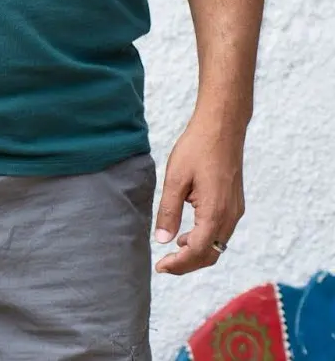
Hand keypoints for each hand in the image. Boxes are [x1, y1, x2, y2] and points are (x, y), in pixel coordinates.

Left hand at [154, 118, 245, 274]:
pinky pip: (221, 232)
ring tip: (172, 253)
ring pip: (218, 245)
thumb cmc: (196, 149)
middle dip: (187, 264)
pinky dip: (205, 241)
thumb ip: (169, 211)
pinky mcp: (234, 204)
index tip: (160, 267)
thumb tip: (162, 240)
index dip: (179, 264)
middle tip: (163, 266)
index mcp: (215, 212)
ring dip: (196, 254)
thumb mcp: (175, 179)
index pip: (199, 251)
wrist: (222, 129)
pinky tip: (186, 236)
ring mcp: (235, 210)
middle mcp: (231, 216)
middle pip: (211, 254)